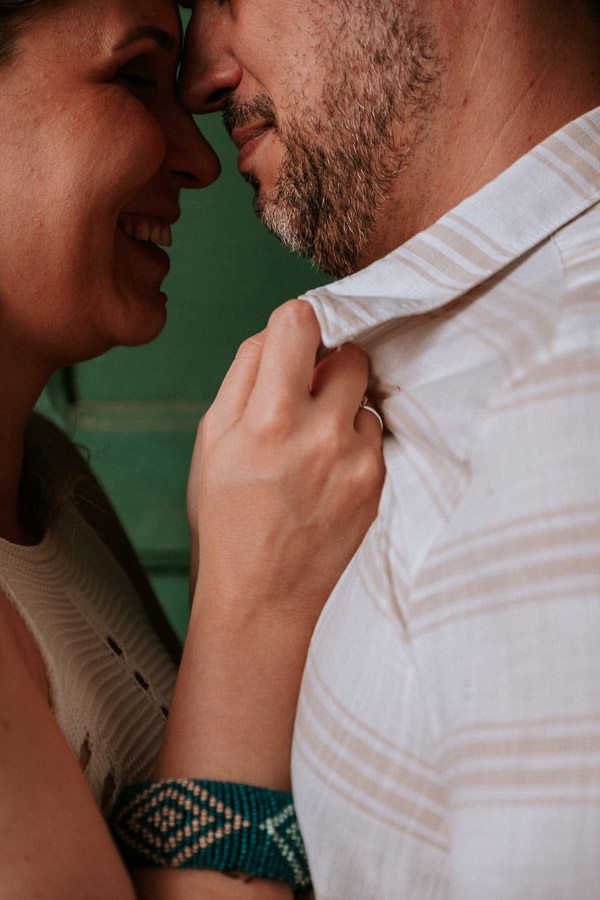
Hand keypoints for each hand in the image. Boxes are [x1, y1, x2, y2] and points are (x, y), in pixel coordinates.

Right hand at [188, 299, 383, 626]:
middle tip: (303, 396)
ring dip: (342, 408)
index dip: (294, 325)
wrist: (261, 597)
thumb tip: (273, 335)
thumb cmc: (225, 521)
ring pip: (363, 397)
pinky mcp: (377, 482)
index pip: (300, 321)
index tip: (292, 340)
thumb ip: (242, 377)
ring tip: (311, 448)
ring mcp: (356, 460)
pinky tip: (325, 474)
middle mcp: (321, 433)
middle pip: (348, 352)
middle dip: (326, 364)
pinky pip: (373, 435)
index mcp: (269, 417)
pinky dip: (353, 443)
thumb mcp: (211, 442)